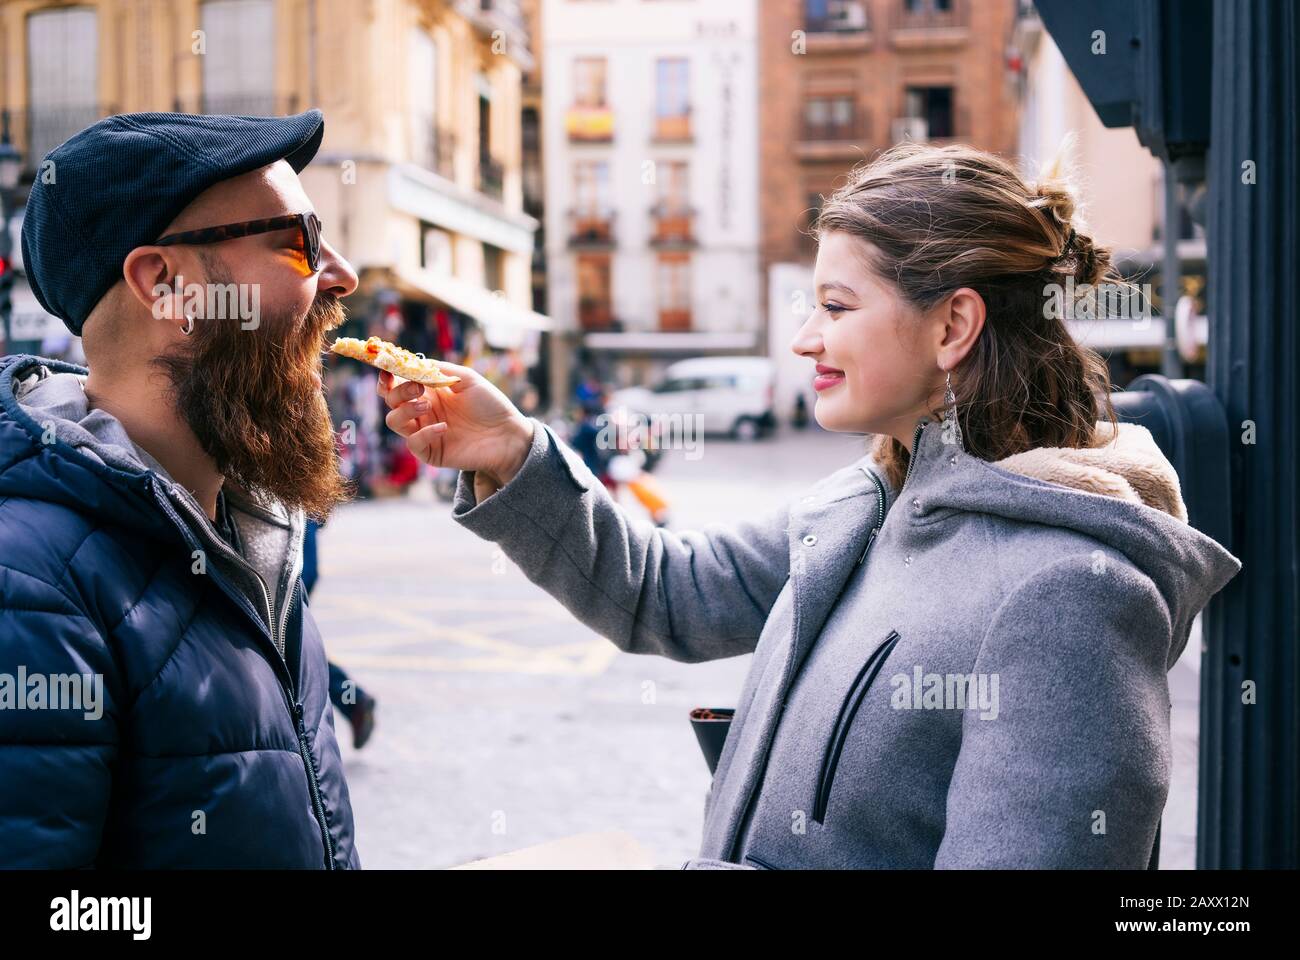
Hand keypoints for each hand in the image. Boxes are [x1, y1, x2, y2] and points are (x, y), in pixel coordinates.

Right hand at [377, 361, 533, 489]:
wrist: (508, 435)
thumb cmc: (491, 405)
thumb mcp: (467, 379)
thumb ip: (440, 370)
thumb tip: (414, 363)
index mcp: (429, 391)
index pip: (397, 383)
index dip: (387, 377)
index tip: (388, 372)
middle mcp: (423, 411)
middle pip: (390, 401)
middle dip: (398, 391)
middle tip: (418, 388)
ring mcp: (424, 432)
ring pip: (394, 421)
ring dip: (406, 410)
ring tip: (427, 405)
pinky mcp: (431, 452)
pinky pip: (413, 443)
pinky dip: (424, 433)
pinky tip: (444, 428)